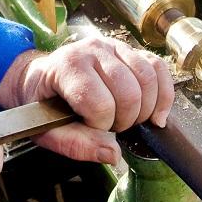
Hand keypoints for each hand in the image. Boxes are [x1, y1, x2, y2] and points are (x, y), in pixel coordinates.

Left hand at [0, 36, 174, 164]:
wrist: (37, 78)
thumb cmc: (41, 104)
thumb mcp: (46, 130)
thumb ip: (76, 145)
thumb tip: (114, 154)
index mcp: (68, 66)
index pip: (101, 103)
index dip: (101, 126)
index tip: (90, 128)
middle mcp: (93, 49)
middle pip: (130, 92)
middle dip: (126, 120)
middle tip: (112, 127)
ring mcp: (114, 46)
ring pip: (148, 78)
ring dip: (146, 109)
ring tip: (130, 119)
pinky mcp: (130, 50)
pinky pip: (158, 68)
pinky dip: (163, 94)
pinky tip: (155, 113)